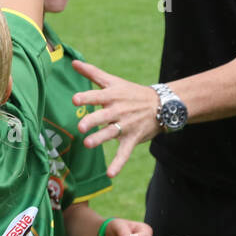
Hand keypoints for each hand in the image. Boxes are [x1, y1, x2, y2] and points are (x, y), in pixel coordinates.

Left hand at [72, 60, 162, 178]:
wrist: (162, 105)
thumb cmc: (131, 92)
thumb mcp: (113, 80)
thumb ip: (92, 73)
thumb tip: (73, 61)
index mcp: (112, 95)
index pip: (97, 95)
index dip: (86, 97)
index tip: (75, 100)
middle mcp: (118, 110)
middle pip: (103, 115)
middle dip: (92, 121)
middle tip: (80, 126)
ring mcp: (125, 125)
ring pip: (111, 133)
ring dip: (100, 139)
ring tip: (87, 144)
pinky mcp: (132, 138)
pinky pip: (124, 153)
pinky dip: (118, 164)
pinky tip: (110, 174)